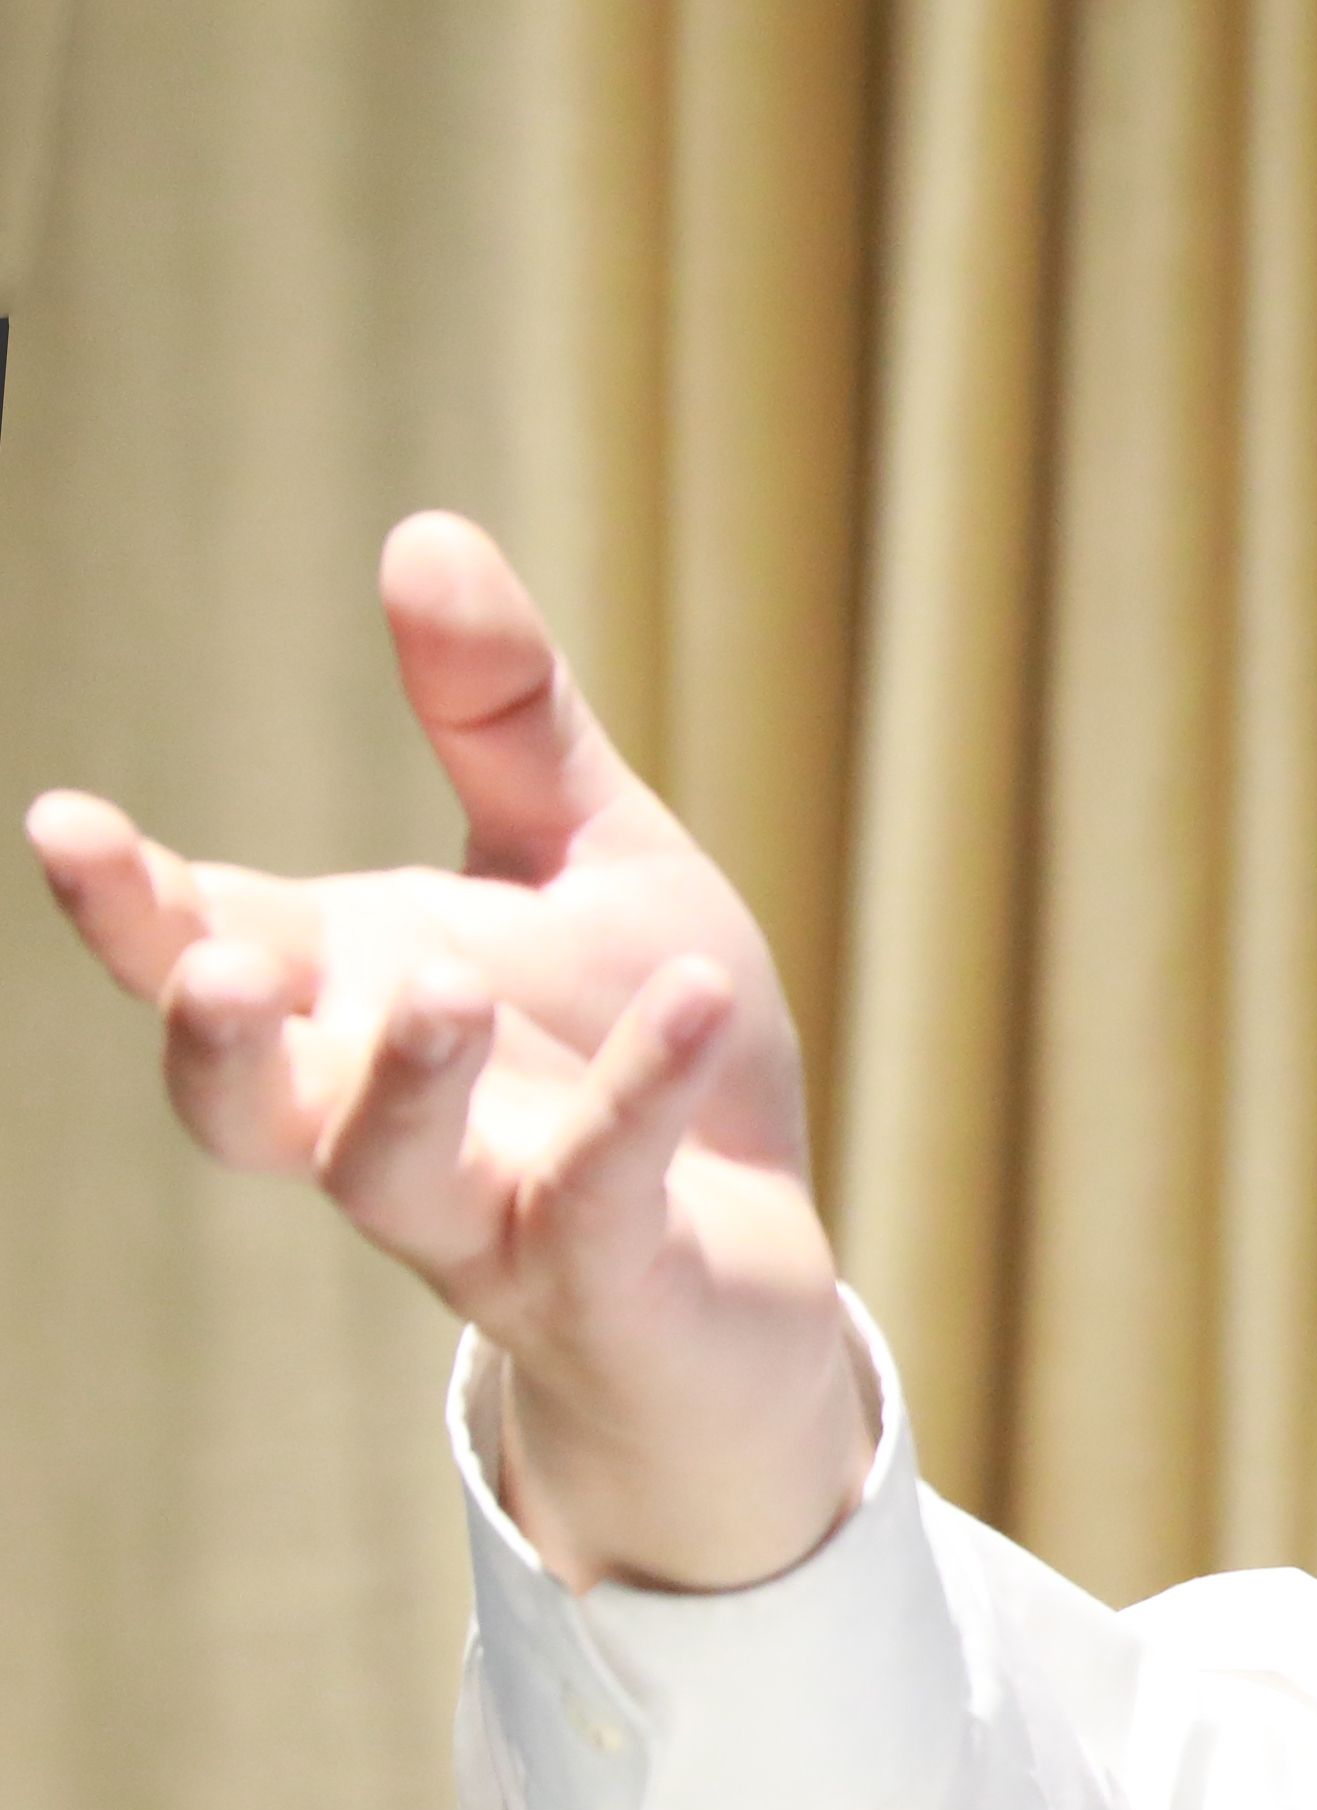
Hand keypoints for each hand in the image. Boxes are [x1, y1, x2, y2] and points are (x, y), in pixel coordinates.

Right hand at [28, 513, 868, 1589]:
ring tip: (435, 989)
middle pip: (238, 1100)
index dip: (126, 900)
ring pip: (385, 1175)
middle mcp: (382, 1119)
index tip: (63, 821)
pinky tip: (689, 997)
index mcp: (351, 1003)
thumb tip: (421, 530)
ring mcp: (484, 1214)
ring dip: (400, 1086)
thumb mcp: (588, 856)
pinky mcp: (602, 1280)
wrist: (754, 1266)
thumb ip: (503, 718)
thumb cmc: (643, 1050)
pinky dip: (634, 1106)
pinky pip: (597, 1202)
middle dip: (201, 1034)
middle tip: (204, 959)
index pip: (201, 946)